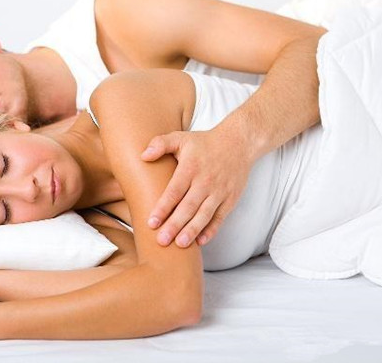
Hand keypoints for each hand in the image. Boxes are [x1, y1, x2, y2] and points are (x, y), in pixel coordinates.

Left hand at [141, 128, 252, 247]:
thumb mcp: (180, 138)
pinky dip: (211, 230)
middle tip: (161, 240)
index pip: (175, 191)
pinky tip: (200, 241)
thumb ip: (160, 144)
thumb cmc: (204, 143)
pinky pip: (220, 217)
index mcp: (190, 167)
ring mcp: (219, 191)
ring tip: (180, 244)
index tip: (151, 222)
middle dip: (175, 225)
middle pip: (188, 207)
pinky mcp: (230, 199)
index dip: (163, 207)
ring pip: (204, 215)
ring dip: (192, 231)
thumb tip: (143, 155)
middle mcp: (205, 181)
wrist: (239, 142)